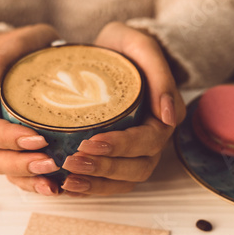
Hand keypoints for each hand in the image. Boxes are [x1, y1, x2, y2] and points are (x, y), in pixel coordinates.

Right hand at [0, 24, 62, 195]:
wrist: (42, 54)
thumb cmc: (26, 49)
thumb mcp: (13, 46)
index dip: (10, 139)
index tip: (38, 137)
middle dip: (22, 164)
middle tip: (51, 162)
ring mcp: (10, 144)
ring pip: (10, 172)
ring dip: (30, 180)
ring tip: (54, 184)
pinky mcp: (27, 152)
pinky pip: (26, 175)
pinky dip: (39, 184)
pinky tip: (59, 187)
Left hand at [61, 22, 185, 195]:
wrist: (107, 54)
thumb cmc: (123, 49)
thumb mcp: (140, 46)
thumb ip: (159, 73)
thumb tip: (168, 116)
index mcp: (160, 118)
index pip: (147, 142)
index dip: (120, 147)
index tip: (89, 142)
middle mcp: (150, 141)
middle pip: (136, 168)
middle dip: (103, 169)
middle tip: (71, 162)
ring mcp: (133, 153)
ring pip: (122, 181)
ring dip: (95, 184)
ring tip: (67, 180)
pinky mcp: (115, 157)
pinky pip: (107, 182)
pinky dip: (88, 188)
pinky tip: (65, 187)